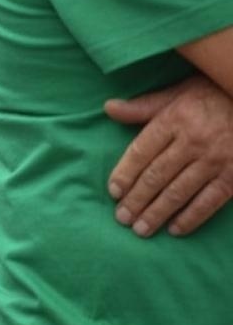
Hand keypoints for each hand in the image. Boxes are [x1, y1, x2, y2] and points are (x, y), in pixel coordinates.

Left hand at [105, 75, 232, 236]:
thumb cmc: (212, 95)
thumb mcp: (177, 94)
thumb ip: (144, 106)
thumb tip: (109, 108)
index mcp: (174, 120)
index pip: (141, 152)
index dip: (125, 174)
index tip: (113, 192)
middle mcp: (193, 142)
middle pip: (157, 176)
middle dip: (137, 200)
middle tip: (122, 218)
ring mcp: (215, 160)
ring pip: (179, 192)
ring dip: (157, 213)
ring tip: (141, 230)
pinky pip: (209, 201)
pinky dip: (191, 218)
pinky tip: (175, 230)